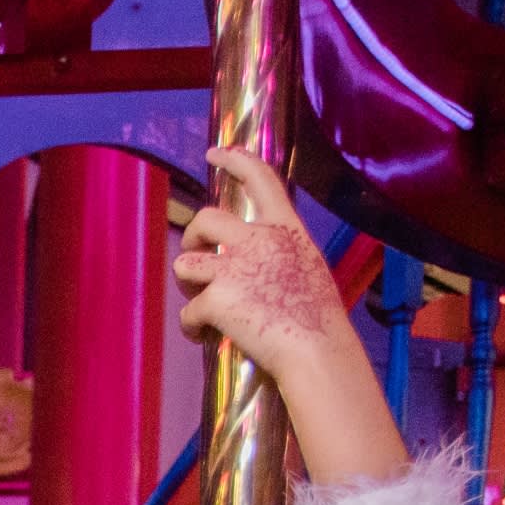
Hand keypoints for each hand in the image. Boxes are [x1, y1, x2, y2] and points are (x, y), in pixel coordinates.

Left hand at [172, 148, 404, 489]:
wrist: (317, 352)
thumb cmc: (319, 321)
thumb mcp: (308, 269)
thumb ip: (281, 255)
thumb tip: (256, 262)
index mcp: (286, 229)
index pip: (261, 179)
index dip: (236, 160)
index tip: (215, 152)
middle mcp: (258, 240)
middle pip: (206, 218)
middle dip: (193, 237)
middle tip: (197, 261)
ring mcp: (234, 268)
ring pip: (185, 262)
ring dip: (187, 285)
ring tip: (202, 305)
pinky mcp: (216, 298)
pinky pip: (187, 311)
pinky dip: (192, 327)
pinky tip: (205, 336)